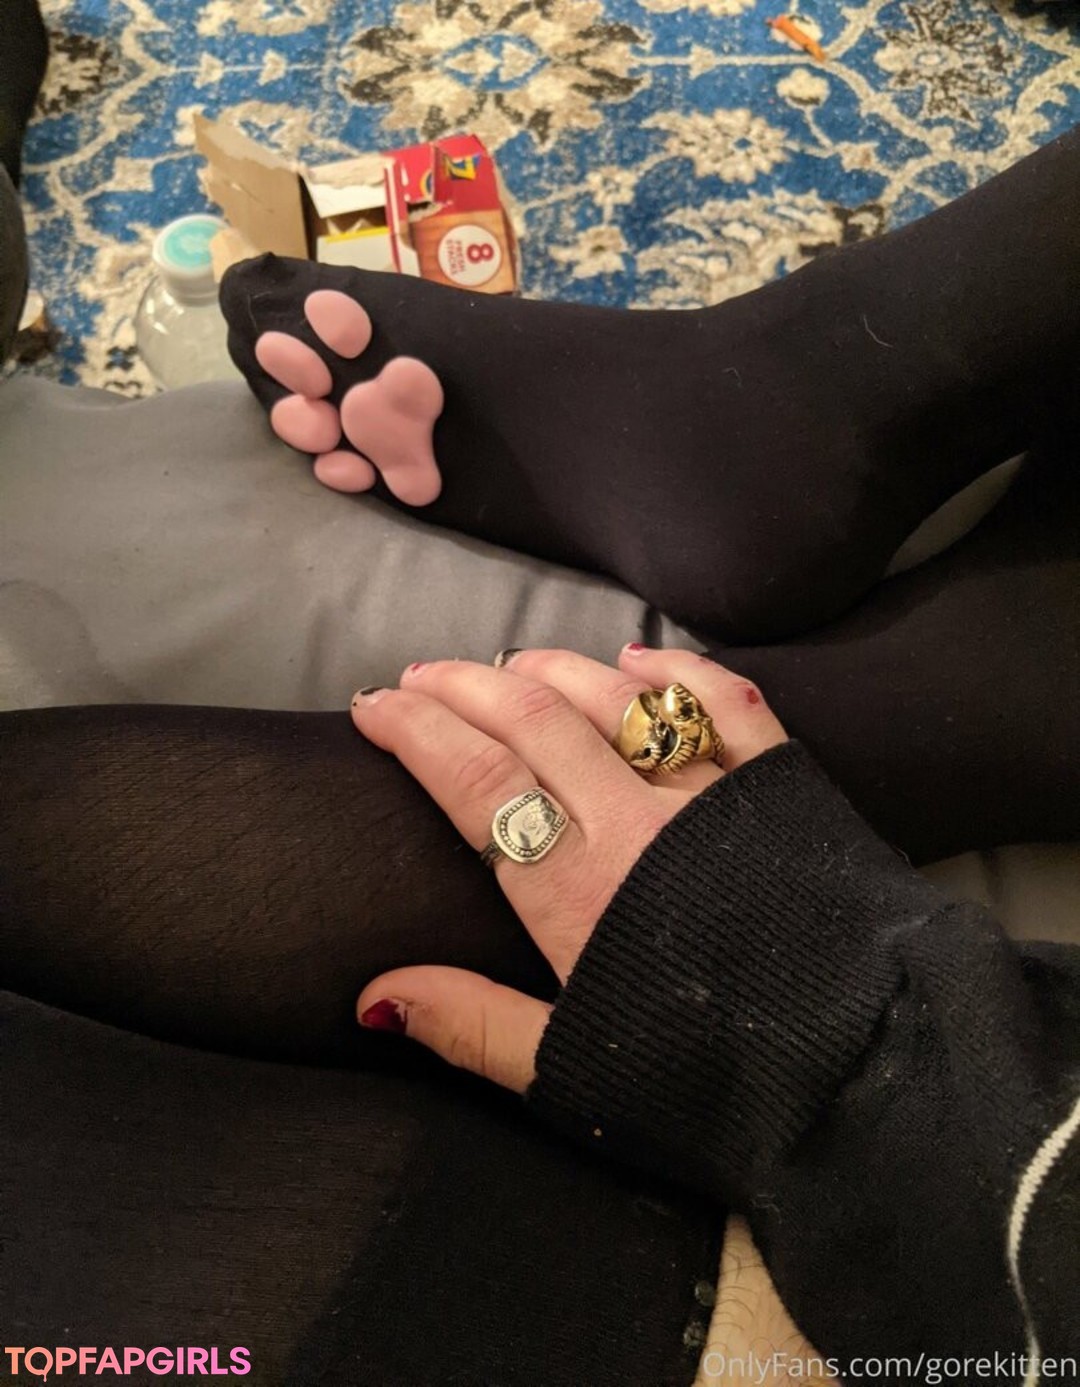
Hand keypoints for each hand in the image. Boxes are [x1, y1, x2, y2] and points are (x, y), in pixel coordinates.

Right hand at [351, 645, 786, 1093]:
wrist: (868, 1071)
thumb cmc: (713, 1086)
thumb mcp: (572, 1072)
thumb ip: (471, 1025)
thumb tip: (374, 997)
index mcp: (574, 888)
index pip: (474, 779)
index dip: (415, 731)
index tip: (373, 707)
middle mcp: (635, 820)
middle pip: (532, 719)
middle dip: (463, 685)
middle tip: (420, 676)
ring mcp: (711, 794)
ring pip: (614, 698)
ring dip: (550, 668)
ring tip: (504, 662)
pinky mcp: (780, 787)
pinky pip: (722, 704)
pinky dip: (674, 673)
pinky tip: (636, 660)